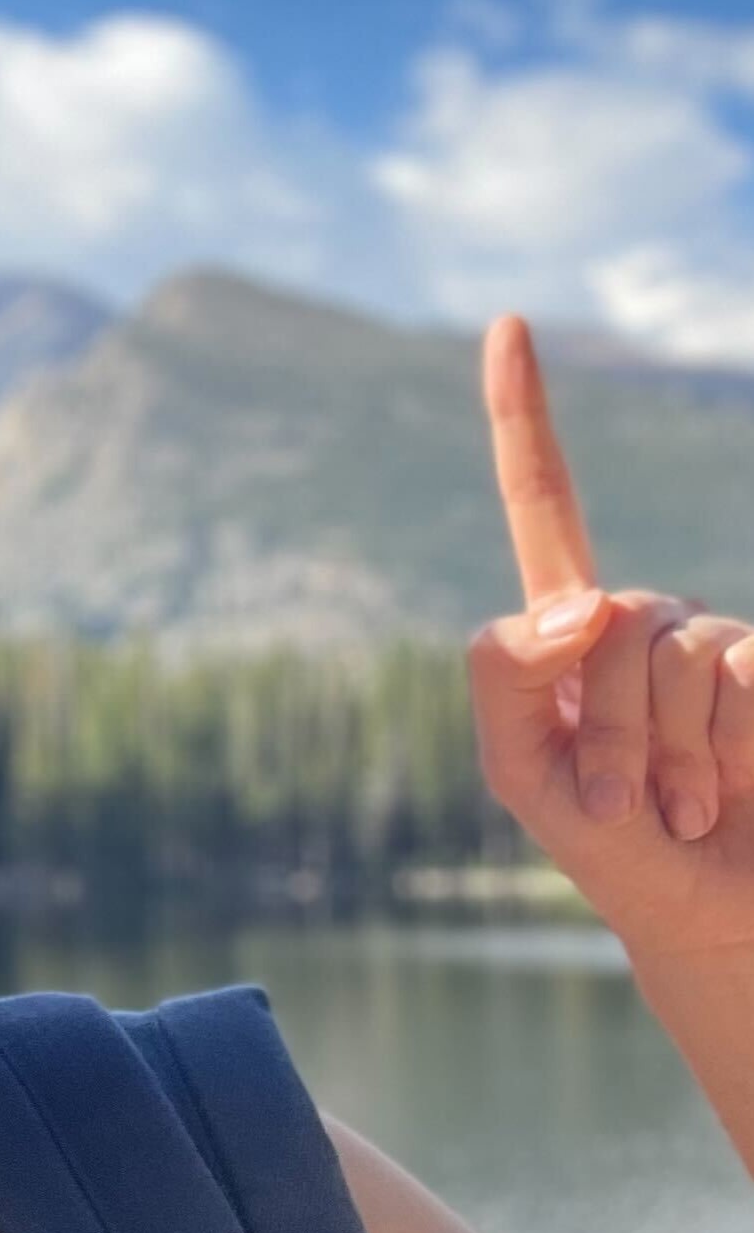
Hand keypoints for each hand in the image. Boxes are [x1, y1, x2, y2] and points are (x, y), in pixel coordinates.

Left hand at [468, 313, 753, 959]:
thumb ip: (504, 672)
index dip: (524, 414)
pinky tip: (730, 794)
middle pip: (612, 618)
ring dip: (672, 750)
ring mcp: (723, 642)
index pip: (545, 503)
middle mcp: (649, 618)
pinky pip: (751, 676)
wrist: (713, 912)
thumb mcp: (517, 771)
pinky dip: (729, 750)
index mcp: (570, 630)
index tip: (508, 321)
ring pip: (683, 653)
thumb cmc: (612, 847)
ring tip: (678, 803)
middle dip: (609, 723)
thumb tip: (581, 602)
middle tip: (624, 798)